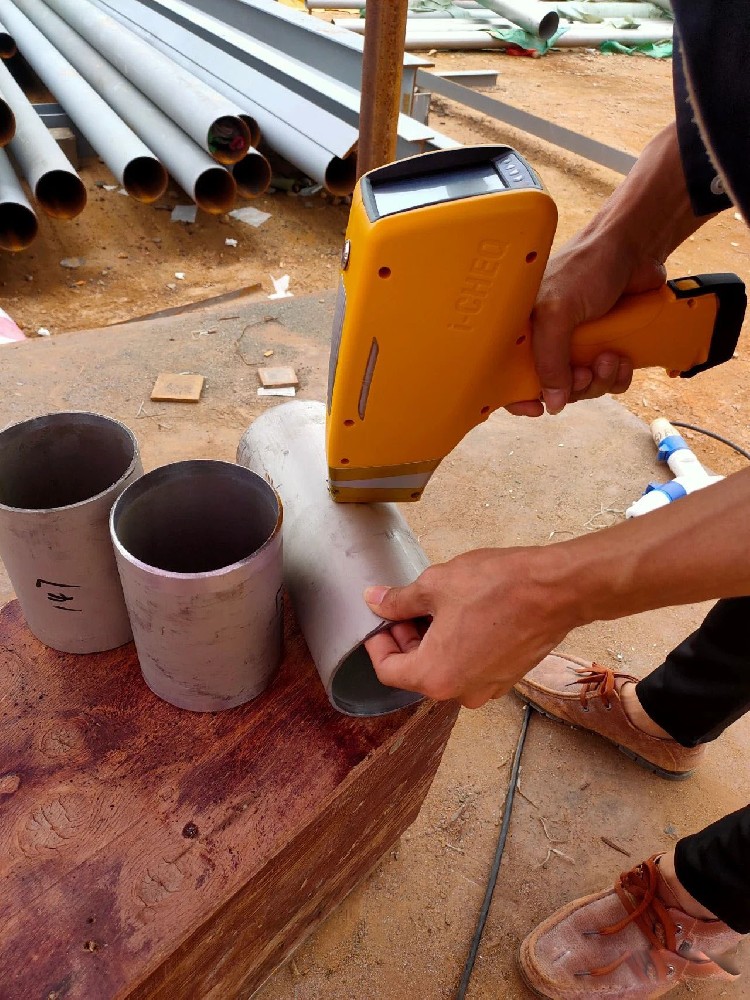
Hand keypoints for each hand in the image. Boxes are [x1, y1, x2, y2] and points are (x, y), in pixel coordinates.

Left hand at [363, 547, 577, 708]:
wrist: (556, 590)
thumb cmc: (497, 587)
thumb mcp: (435, 586)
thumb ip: (399, 600)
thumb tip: (374, 601)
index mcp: (435, 677)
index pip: (387, 670)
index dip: (377, 642)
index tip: (379, 618)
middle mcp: (460, 693)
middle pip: (416, 671)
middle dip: (406, 638)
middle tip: (406, 605)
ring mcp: (487, 688)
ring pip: (444, 668)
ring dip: (433, 641)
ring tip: (437, 605)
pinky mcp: (507, 677)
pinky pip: (470, 667)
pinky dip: (459, 646)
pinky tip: (464, 614)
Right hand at [508, 234, 666, 417]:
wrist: (635, 248)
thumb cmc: (588, 265)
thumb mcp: (558, 312)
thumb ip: (549, 359)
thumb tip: (551, 402)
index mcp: (523, 330)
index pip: (508, 375)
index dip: (518, 397)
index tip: (536, 407)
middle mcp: (546, 341)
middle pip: (550, 389)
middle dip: (573, 388)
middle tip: (585, 372)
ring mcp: (577, 346)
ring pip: (583, 388)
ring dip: (599, 381)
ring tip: (610, 357)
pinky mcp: (604, 347)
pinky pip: (608, 381)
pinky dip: (618, 376)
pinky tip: (623, 358)